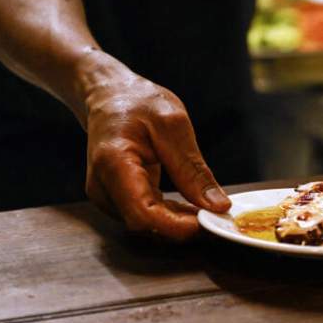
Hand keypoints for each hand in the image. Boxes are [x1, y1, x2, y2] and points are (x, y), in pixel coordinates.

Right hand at [82, 70, 230, 239]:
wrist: (110, 96)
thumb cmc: (137, 102)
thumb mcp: (173, 125)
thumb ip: (192, 168)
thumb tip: (216, 205)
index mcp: (113, 163)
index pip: (142, 214)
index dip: (176, 226)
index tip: (209, 221)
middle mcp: (103, 187)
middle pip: (146, 225)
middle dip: (183, 227)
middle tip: (219, 215)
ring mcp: (108, 196)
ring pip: (148, 225)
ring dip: (180, 223)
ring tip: (210, 209)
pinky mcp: (118, 199)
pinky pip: (148, 217)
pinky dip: (172, 216)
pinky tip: (193, 207)